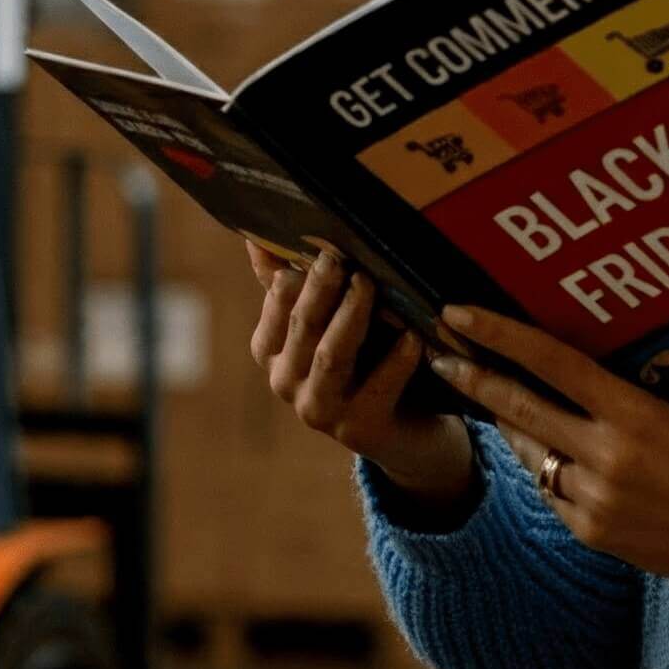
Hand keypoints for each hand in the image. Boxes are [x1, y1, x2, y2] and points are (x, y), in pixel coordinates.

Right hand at [246, 248, 470, 508]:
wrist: (405, 429)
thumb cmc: (363, 360)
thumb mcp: (327, 321)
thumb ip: (291, 282)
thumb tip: (255, 238)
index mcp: (271, 350)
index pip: (276, 304)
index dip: (296, 275)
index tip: (324, 245)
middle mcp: (285, 382)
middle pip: (302, 324)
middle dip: (322, 288)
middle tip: (342, 257)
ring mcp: (320, 410)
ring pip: (331, 354)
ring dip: (352, 316)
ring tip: (372, 285)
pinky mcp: (359, 429)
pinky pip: (378, 387)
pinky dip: (396, 360)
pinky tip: (413, 337)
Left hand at [427, 305, 668, 579]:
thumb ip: (617, 395)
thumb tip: (564, 370)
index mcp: (633, 413)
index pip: (552, 362)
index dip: (499, 335)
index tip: (458, 314)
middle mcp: (606, 456)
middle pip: (519, 409)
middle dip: (474, 380)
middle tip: (442, 356)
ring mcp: (593, 498)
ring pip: (530, 454)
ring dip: (516, 430)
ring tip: (509, 409)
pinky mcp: (589, 532)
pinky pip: (550, 492)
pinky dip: (550, 472)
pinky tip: (565, 461)